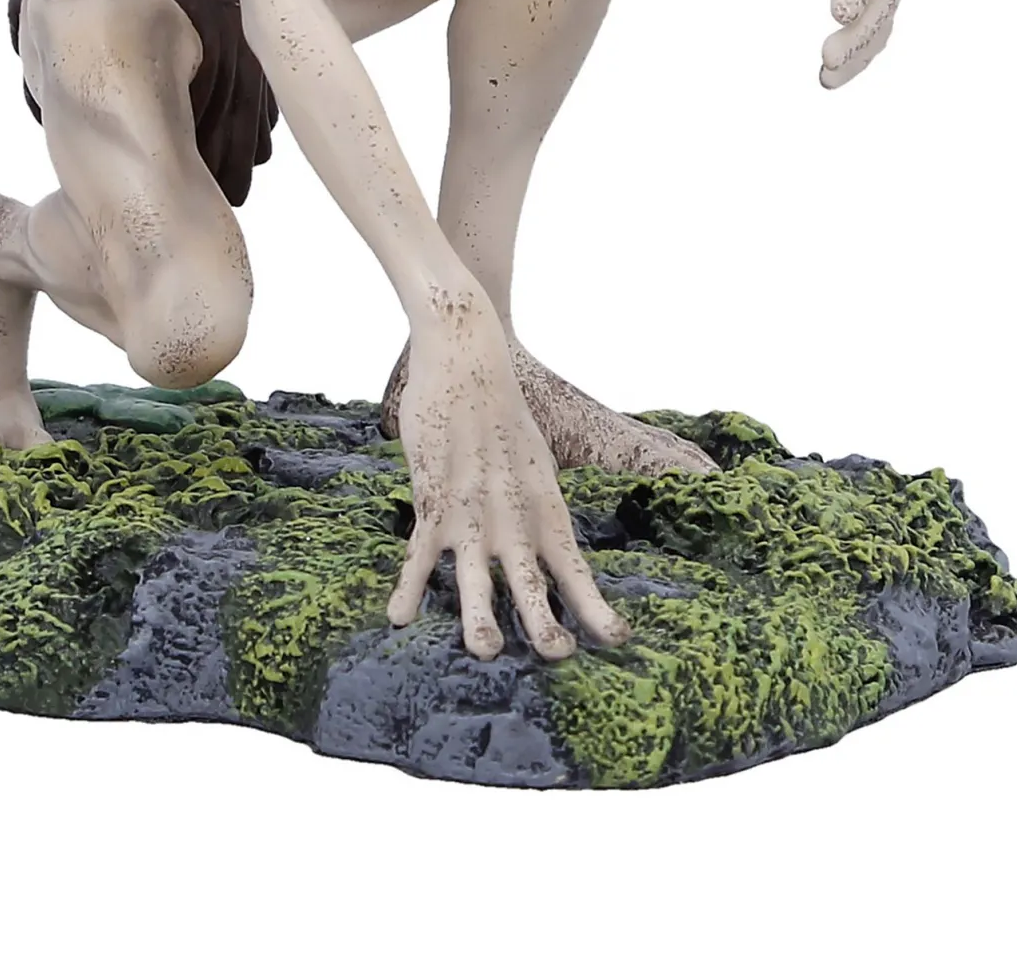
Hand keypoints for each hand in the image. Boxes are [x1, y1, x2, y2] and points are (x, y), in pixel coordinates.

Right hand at [388, 315, 630, 660]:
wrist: (468, 358)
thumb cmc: (501, 407)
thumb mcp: (534, 459)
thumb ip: (534, 503)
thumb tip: (540, 535)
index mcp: (544, 506)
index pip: (575, 567)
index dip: (595, 606)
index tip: (619, 640)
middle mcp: (512, 515)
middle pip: (531, 582)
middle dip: (544, 625)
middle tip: (559, 658)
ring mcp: (471, 510)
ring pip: (475, 576)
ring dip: (479, 616)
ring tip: (486, 652)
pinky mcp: (432, 497)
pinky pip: (418, 552)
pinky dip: (407, 586)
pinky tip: (398, 618)